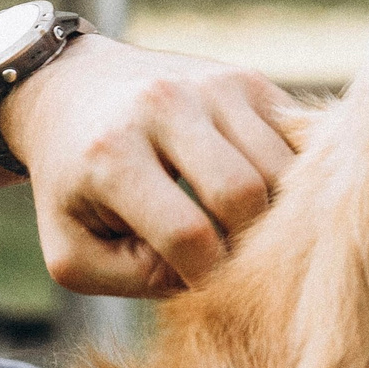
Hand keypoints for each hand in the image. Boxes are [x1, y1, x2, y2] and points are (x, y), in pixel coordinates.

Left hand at [0, 34, 306, 295]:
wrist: (72, 90)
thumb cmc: (74, 184)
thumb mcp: (71, 249)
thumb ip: (132, 279)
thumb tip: (209, 274)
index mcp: (112, 152)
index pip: (187, 235)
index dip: (203, 278)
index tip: (197, 287)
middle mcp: (167, 104)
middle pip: (245, 196)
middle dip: (244, 244)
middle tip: (225, 257)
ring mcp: (215, 84)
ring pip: (282, 171)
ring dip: (272, 214)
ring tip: (238, 227)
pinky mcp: (249, 80)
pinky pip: (297, 144)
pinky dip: (289, 181)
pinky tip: (260, 196)